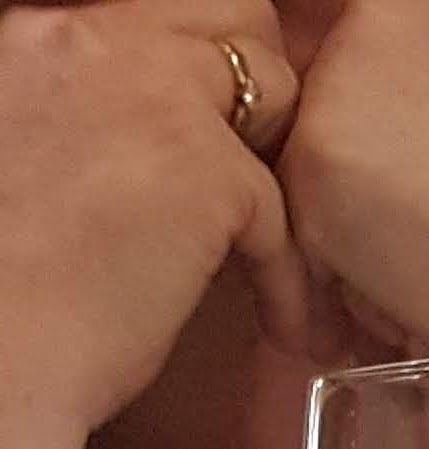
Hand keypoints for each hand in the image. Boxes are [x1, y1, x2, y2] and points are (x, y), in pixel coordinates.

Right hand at [0, 0, 302, 438]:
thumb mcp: (20, 141)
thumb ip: (74, 111)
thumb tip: (123, 137)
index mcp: (43, 29)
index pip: (148, 8)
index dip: (187, 55)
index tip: (198, 115)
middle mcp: (95, 37)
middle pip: (224, 9)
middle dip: (252, 74)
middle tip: (254, 154)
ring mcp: (157, 92)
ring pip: (271, 81)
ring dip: (279, 156)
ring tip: (273, 232)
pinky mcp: (208, 171)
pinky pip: (280, 207)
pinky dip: (288, 276)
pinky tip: (279, 325)